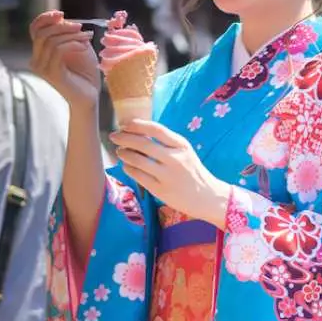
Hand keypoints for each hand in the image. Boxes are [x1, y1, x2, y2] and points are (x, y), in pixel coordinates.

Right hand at [29, 10, 100, 113]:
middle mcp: (36, 60)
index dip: (45, 18)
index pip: (34, 29)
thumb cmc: (85, 71)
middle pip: (42, 33)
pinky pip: (58, 51)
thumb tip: (59, 18)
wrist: (90, 95)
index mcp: (40, 52)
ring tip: (87, 37)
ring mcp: (42, 68)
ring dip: (71, 35)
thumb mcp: (76, 44)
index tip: (61, 14)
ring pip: (50, 41)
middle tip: (81, 27)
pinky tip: (84, 47)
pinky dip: (73, 44)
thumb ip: (66, 32)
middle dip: (62, 26)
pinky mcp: (51, 74)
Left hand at [110, 121, 229, 227]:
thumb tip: (138, 133)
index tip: (124, 123)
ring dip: (124, 154)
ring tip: (120, 151)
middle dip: (124, 138)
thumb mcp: (184, 152)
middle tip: (114, 136)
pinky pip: (138, 176)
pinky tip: (126, 165)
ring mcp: (167, 175)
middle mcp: (175, 159)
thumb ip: (166, 143)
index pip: (156, 129)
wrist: (207, 197)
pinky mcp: (161, 190)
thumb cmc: (192, 172)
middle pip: (143, 144)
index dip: (137, 124)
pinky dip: (129, 168)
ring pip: (138, 160)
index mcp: (181, 145)